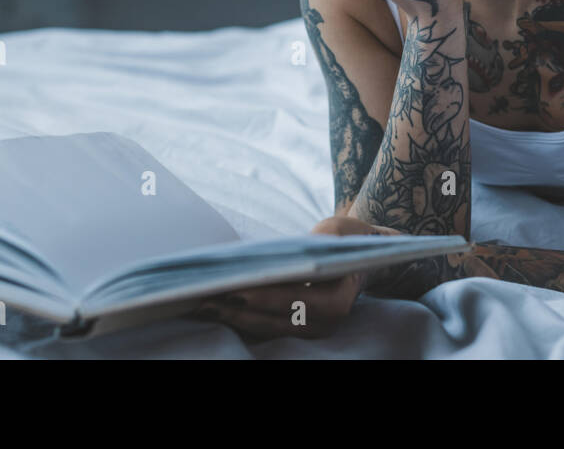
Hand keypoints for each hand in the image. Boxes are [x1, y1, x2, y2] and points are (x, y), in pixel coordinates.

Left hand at [186, 215, 402, 340]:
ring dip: (234, 317)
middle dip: (239, 309)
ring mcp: (313, 330)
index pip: (296, 300)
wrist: (360, 258)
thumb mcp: (333, 231)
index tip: (233, 287)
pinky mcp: (299, 331)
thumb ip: (309, 244)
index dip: (263, 295)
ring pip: (267, 328)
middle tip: (205, 297)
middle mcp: (328, 322)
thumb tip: (274, 256)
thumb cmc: (344, 239)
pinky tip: (217, 308)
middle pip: (276, 319)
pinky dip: (241, 319)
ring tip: (203, 303)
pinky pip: (266, 329)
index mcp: (340, 297)